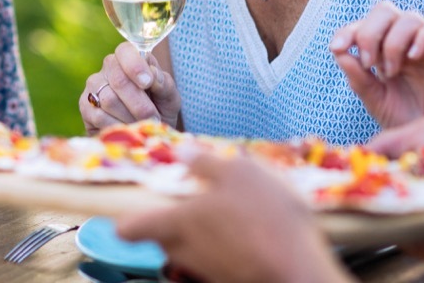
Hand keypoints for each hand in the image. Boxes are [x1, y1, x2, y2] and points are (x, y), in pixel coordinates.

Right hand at [79, 42, 180, 133]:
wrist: (144, 135)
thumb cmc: (158, 110)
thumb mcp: (169, 98)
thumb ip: (165, 84)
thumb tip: (152, 74)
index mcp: (130, 59)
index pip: (125, 51)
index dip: (135, 66)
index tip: (147, 83)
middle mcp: (109, 68)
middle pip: (118, 79)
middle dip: (139, 102)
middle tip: (153, 117)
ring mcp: (93, 86)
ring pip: (109, 99)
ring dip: (130, 116)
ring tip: (142, 125)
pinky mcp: (85, 106)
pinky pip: (100, 116)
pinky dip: (118, 126)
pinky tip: (127, 129)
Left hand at [115, 153, 350, 282]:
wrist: (300, 272)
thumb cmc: (266, 217)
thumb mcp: (239, 172)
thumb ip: (205, 163)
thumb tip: (180, 152)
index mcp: (177, 222)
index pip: (129, 228)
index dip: (124, 217)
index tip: (128, 206)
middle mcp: (185, 252)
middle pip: (162, 237)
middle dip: (173, 220)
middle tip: (195, 198)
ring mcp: (208, 271)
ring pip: (191, 248)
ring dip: (203, 232)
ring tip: (232, 210)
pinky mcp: (231, 279)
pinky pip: (219, 258)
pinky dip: (228, 245)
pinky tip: (254, 230)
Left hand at [330, 2, 423, 129]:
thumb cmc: (406, 120)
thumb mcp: (376, 101)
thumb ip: (358, 78)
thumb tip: (339, 51)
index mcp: (384, 49)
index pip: (364, 25)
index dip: (348, 31)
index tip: (336, 48)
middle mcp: (406, 42)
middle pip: (385, 11)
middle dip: (370, 32)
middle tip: (368, 62)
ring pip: (410, 17)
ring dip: (393, 42)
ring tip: (391, 72)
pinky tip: (413, 58)